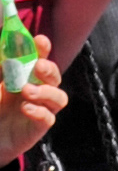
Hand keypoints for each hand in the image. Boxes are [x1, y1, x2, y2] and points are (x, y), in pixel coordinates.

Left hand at [0, 43, 67, 162]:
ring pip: (59, 97)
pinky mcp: (37, 129)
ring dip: (47, 91)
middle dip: (50, 69)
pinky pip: (49, 119)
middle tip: (38, 66)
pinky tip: (25, 108)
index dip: (43, 49)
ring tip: (27, 91)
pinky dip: (40, 112)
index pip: (40, 59)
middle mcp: (37, 92)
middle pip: (54, 77)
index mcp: (25, 78)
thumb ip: (0, 71)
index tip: (40, 41)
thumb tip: (4, 52)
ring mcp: (40, 110)